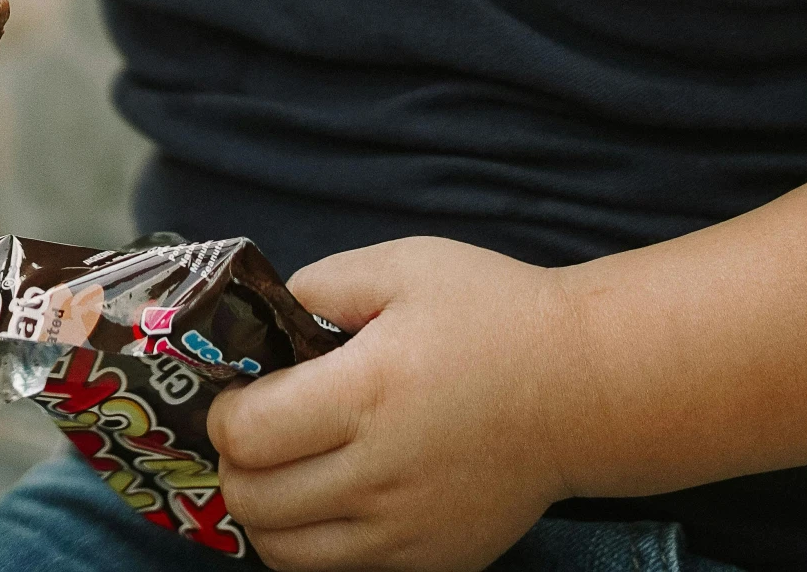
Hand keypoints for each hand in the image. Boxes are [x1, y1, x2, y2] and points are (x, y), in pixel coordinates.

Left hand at [208, 236, 580, 571]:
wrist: (580, 388)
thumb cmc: (493, 314)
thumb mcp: (406, 265)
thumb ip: (325, 283)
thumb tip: (270, 316)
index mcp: (367, 392)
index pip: (247, 435)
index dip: (225, 412)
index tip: (242, 390)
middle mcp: (379, 473)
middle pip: (253, 501)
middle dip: (235, 463)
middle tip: (256, 429)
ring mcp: (405, 531)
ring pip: (285, 552)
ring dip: (266, 511)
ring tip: (285, 467)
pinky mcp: (430, 563)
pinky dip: (314, 541)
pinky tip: (333, 494)